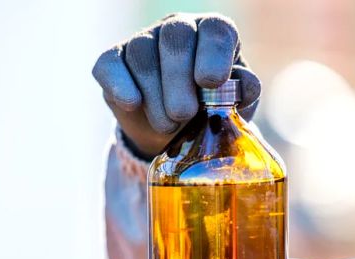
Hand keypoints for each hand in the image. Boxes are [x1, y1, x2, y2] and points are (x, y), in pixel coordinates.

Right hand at [92, 13, 260, 158]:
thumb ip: (244, 92)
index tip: (210, 83)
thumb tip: (243, 85)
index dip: (213, 54)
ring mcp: (143, 41)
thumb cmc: (209, 111)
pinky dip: (120, 85)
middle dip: (179, 81)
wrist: (173, 132)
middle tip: (184, 115)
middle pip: (176, 37)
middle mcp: (178, 28)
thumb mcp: (234, 105)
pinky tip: (132, 104)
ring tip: (167, 125)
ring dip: (155, 95)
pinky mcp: (113, 60)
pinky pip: (110, 65)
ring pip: (143, 54)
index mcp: (213, 34)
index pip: (216, 29)